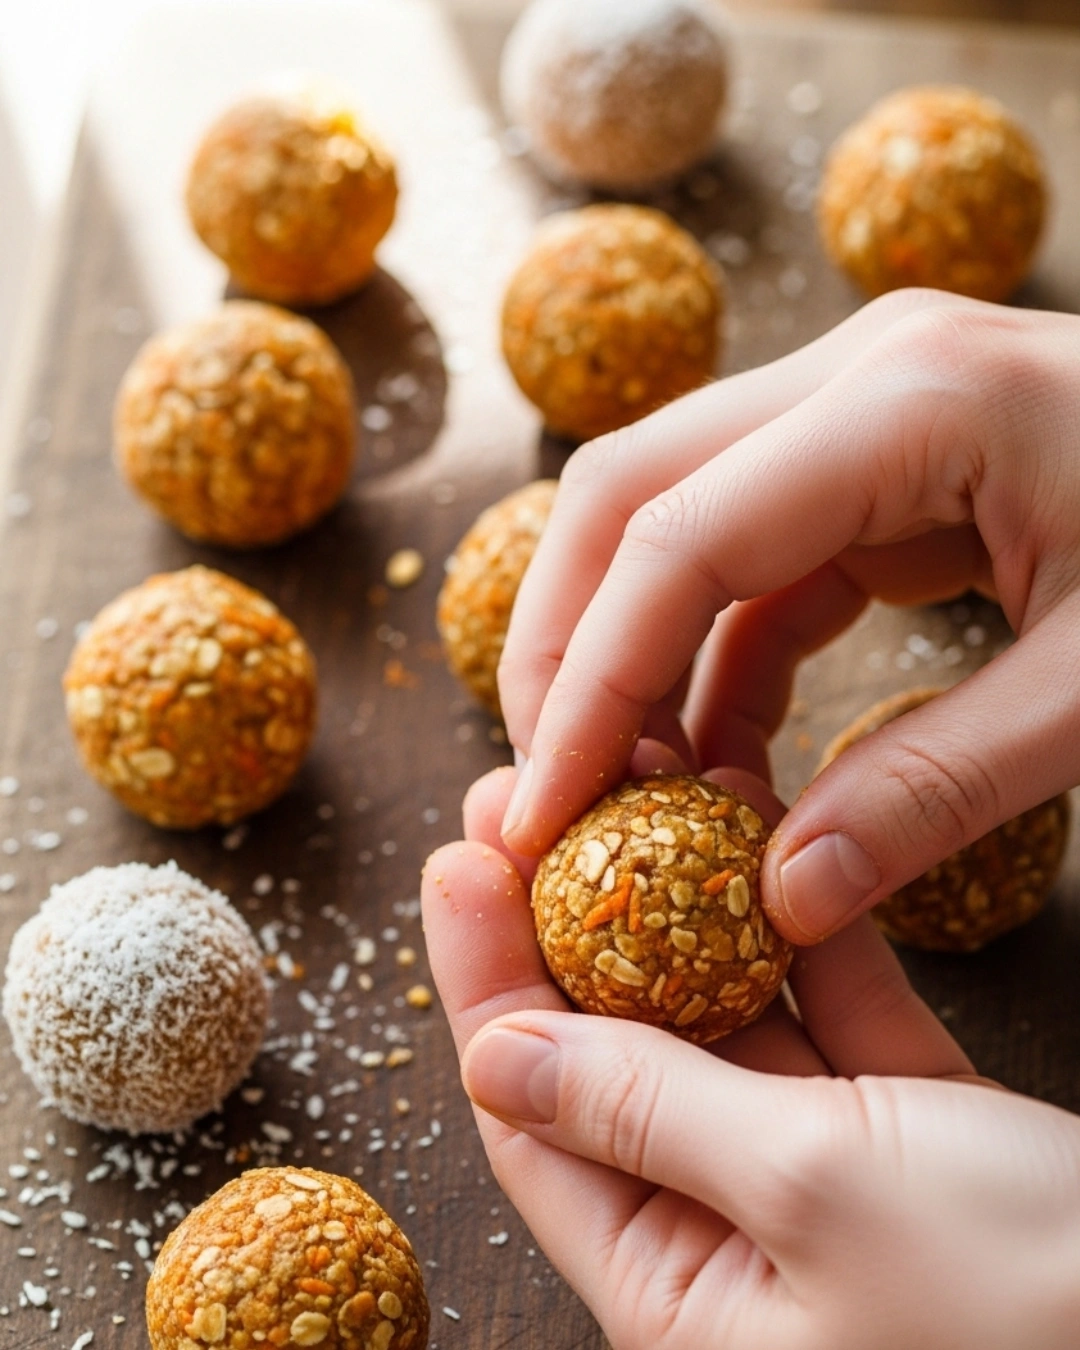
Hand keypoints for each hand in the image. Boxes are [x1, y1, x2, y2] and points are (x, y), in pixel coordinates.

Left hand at [421, 765, 1079, 1349]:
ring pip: (722, 1019)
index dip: (484, 979)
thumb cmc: (1033, 1315)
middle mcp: (736, 1241)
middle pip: (614, 1055)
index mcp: (678, 1296)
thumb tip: (497, 1055)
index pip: (534, 1114)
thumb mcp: (813, 1193)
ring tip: (635, 787)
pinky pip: (825, 1009)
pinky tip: (760, 832)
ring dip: (683, 905)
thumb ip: (651, 1110)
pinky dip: (796, 926)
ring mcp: (826, 1178)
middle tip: (529, 801)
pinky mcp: (912, 1129)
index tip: (459, 858)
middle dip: (569, 922)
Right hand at [496, 289, 1079, 940]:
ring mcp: (856, 410)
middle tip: (552, 787)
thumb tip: (784, 896)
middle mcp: (856, 377)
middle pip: (628, 495)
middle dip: (566, 649)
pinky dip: (712, 659)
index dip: (587, 680)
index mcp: (912, 400)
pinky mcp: (872, 464)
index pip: (677, 536)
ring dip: (627, 656)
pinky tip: (717, 757)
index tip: (548, 806)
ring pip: (668, 520)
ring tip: (629, 790)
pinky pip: (749, 558)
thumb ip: (941, 789)